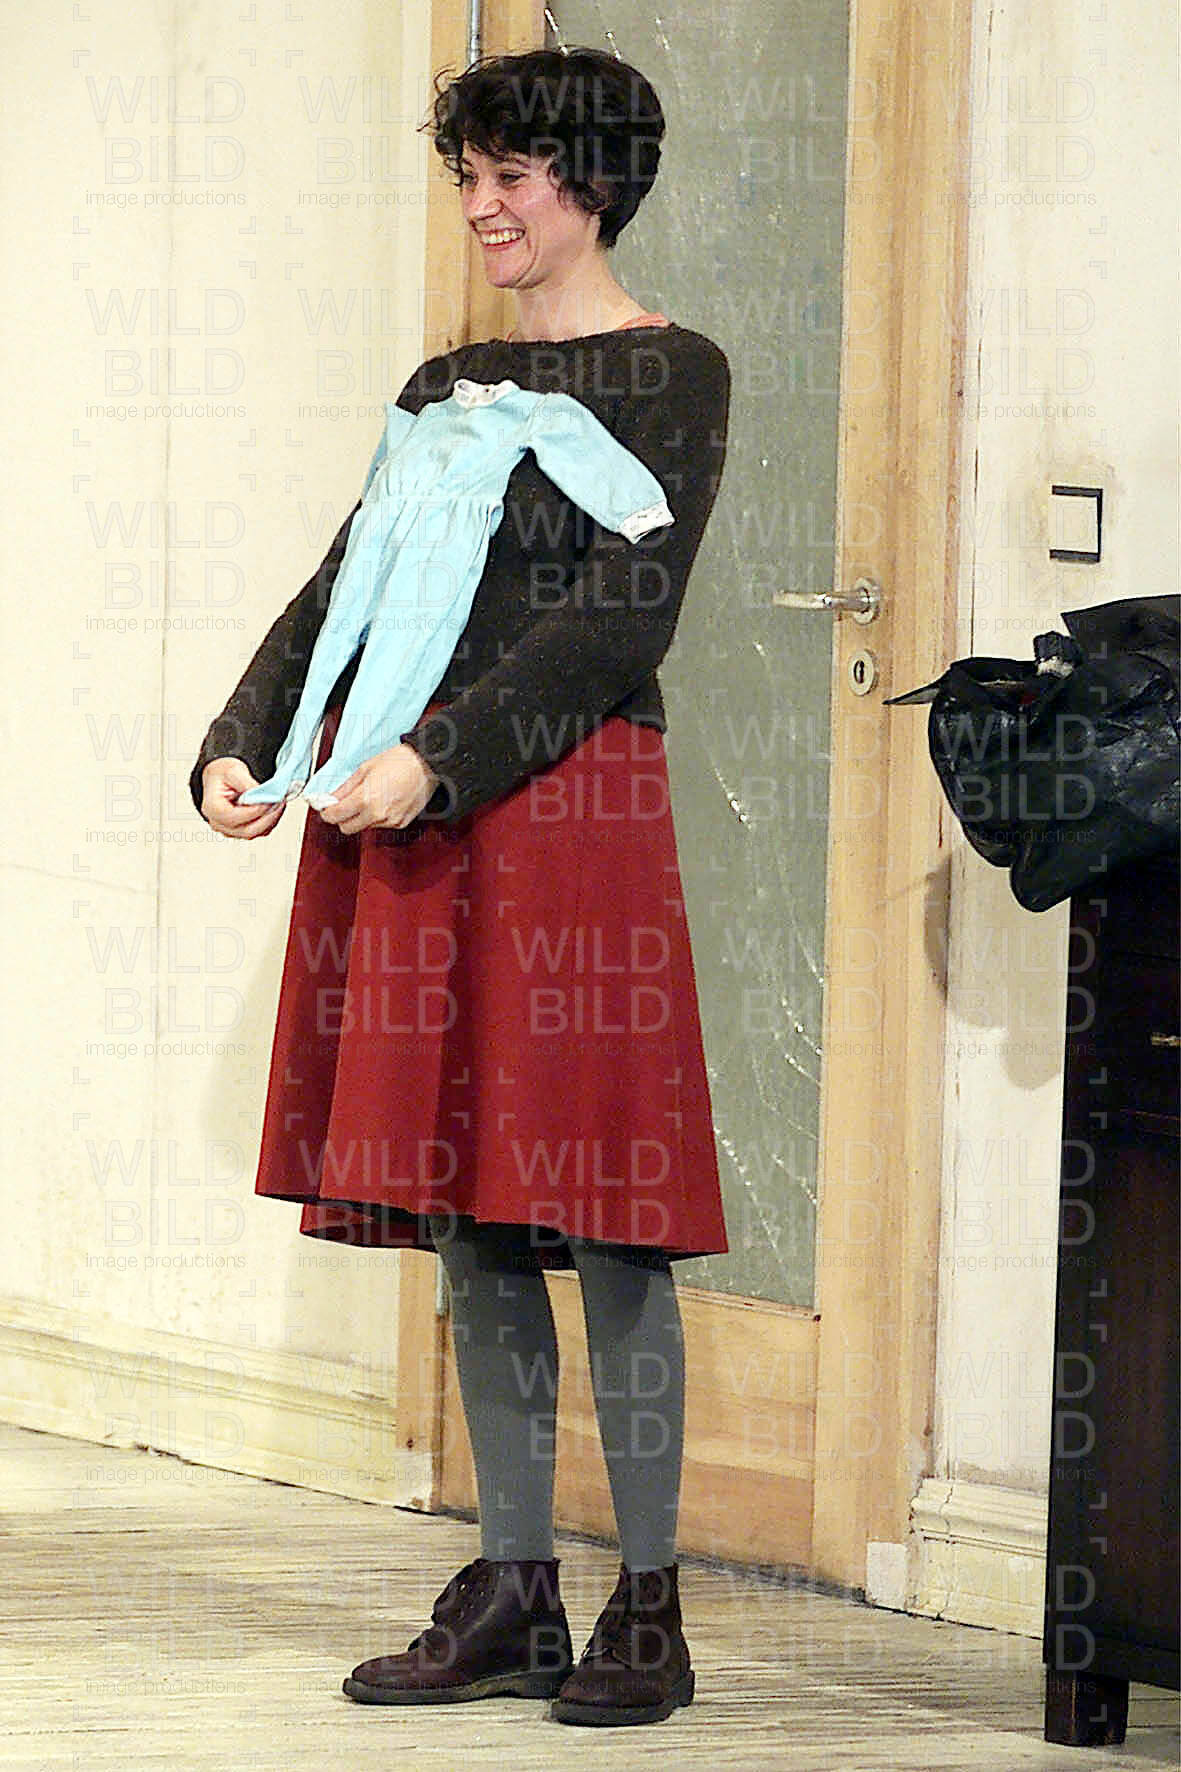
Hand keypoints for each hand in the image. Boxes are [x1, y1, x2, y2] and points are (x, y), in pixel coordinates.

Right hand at [201, 757, 285, 839]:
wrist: (220, 778)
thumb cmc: (222, 775)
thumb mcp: (233, 770)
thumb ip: (246, 783)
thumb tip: (262, 794)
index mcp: (212, 809)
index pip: (235, 817)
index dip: (256, 810)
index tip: (270, 799)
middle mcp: (219, 823)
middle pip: (247, 831)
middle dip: (268, 817)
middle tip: (280, 802)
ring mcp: (230, 830)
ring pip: (256, 833)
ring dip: (271, 819)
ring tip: (279, 803)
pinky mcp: (241, 831)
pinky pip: (259, 832)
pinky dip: (270, 822)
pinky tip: (274, 808)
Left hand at [317, 744, 438, 834]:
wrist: (428, 765)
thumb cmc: (399, 761)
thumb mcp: (365, 769)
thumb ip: (345, 787)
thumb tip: (331, 798)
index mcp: (365, 799)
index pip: (335, 816)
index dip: (327, 812)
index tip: (326, 807)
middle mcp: (377, 815)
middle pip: (347, 828)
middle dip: (342, 818)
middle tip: (344, 804)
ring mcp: (390, 821)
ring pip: (364, 827)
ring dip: (361, 817)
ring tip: (370, 798)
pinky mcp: (401, 823)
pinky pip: (381, 825)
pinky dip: (377, 817)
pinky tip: (385, 801)